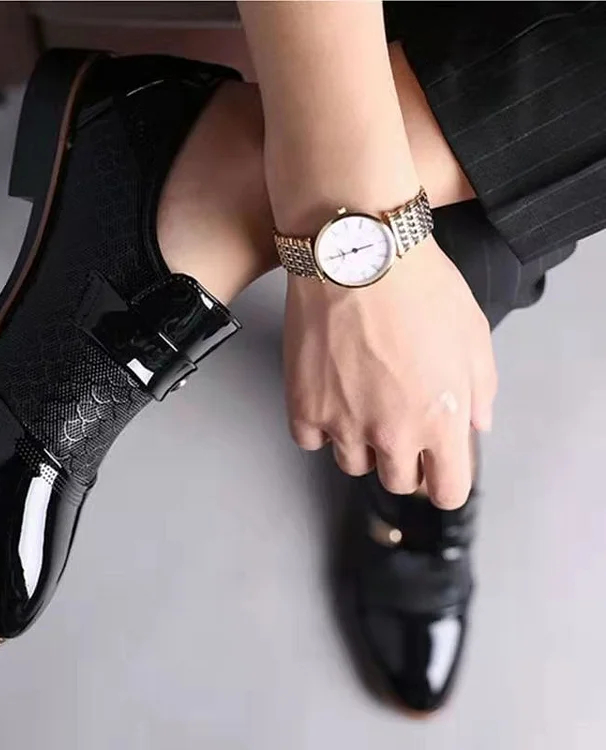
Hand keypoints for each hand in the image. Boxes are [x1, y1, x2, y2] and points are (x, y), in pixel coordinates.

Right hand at [284, 235, 495, 509]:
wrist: (357, 253)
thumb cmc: (418, 286)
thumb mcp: (474, 334)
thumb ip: (481, 390)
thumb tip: (474, 422)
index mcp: (440, 420)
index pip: (447, 491)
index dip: (445, 481)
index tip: (438, 467)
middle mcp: (392, 433)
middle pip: (398, 482)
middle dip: (406, 459)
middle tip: (400, 423)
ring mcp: (343, 422)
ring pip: (352, 464)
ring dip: (361, 443)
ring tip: (362, 403)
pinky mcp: (304, 405)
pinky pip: (310, 440)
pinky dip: (320, 426)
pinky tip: (330, 397)